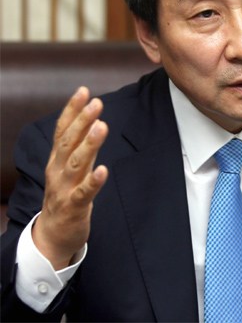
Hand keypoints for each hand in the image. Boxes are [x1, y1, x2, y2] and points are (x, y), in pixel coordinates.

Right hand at [32, 87, 108, 270]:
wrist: (53, 235)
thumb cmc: (66, 194)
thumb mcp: (71, 166)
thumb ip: (80, 144)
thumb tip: (92, 118)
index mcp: (57, 159)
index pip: (62, 130)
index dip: (72, 110)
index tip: (83, 90)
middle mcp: (57, 170)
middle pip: (68, 142)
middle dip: (82, 121)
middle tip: (96, 102)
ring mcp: (64, 189)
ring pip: (76, 164)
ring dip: (89, 144)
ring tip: (101, 126)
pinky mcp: (74, 207)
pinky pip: (84, 193)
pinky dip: (93, 181)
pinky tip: (104, 170)